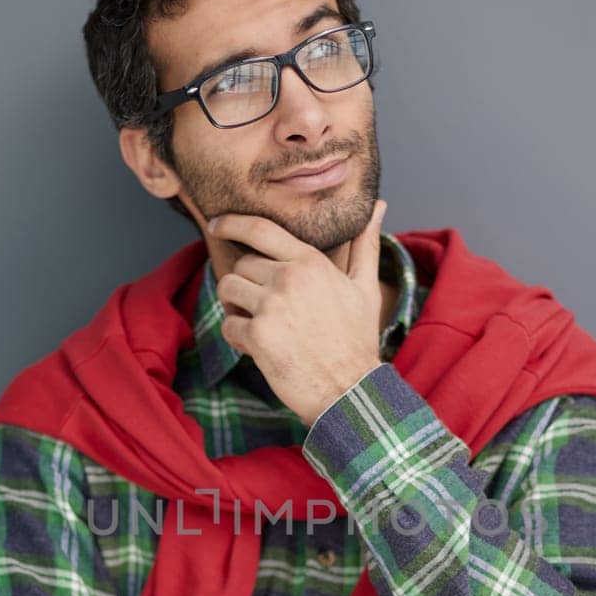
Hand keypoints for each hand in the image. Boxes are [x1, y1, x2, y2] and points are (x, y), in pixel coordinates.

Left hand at [202, 199, 388, 427]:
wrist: (350, 390)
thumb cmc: (358, 340)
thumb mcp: (365, 288)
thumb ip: (364, 245)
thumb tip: (378, 206)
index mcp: (310, 262)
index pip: (259, 229)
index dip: (231, 223)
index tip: (216, 224)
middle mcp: (288, 278)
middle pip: (241, 264)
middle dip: (246, 284)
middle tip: (264, 308)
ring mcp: (271, 306)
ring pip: (227, 289)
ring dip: (235, 306)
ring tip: (258, 323)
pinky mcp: (257, 336)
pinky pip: (228, 325)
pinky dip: (237, 338)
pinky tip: (259, 348)